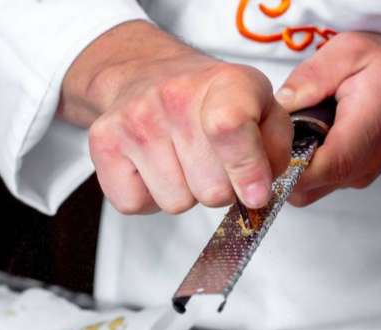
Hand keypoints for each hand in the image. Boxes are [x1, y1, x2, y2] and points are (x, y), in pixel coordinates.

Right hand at [59, 21, 291, 213]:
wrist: (149, 74)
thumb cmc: (213, 100)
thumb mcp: (264, 109)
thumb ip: (277, 148)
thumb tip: (259, 189)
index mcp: (226, 83)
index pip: (230, 128)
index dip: (247, 171)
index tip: (256, 194)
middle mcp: (174, 96)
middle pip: (210, 190)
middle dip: (221, 190)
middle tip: (214, 165)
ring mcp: (135, 120)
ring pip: (175, 203)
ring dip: (185, 194)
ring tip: (183, 162)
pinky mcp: (103, 143)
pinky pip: (134, 204)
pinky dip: (149, 198)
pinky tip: (156, 169)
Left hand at [276, 32, 380, 206]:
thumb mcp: (355, 52)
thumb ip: (313, 75)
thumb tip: (282, 102)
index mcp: (354, 141)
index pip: (302, 173)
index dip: (275, 160)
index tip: (268, 136)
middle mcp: (353, 171)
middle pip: (295, 188)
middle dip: (276, 163)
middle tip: (278, 129)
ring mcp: (352, 180)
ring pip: (302, 189)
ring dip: (289, 164)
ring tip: (296, 128)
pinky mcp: (350, 179)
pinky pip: (315, 182)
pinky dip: (303, 163)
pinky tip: (309, 134)